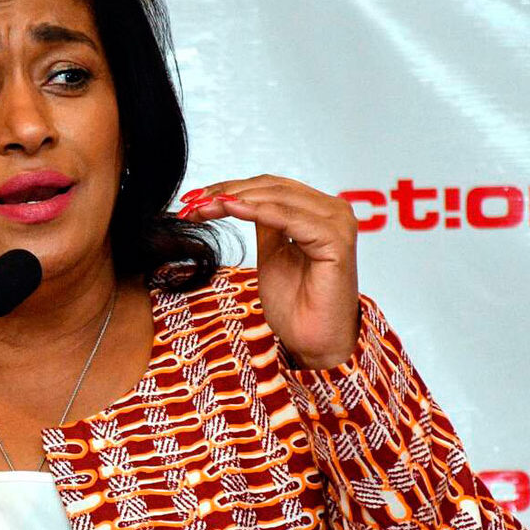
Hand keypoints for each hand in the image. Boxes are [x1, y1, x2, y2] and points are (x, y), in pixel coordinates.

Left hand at [179, 175, 358, 368]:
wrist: (314, 342)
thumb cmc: (297, 305)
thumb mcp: (272, 254)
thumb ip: (264, 224)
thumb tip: (236, 199)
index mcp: (320, 210)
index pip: (269, 187)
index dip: (229, 188)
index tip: (194, 198)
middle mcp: (333, 210)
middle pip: (270, 188)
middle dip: (226, 192)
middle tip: (191, 201)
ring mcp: (337, 223)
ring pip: (276, 198)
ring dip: (234, 198)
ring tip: (203, 205)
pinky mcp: (335, 240)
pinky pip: (288, 218)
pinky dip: (256, 210)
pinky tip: (230, 208)